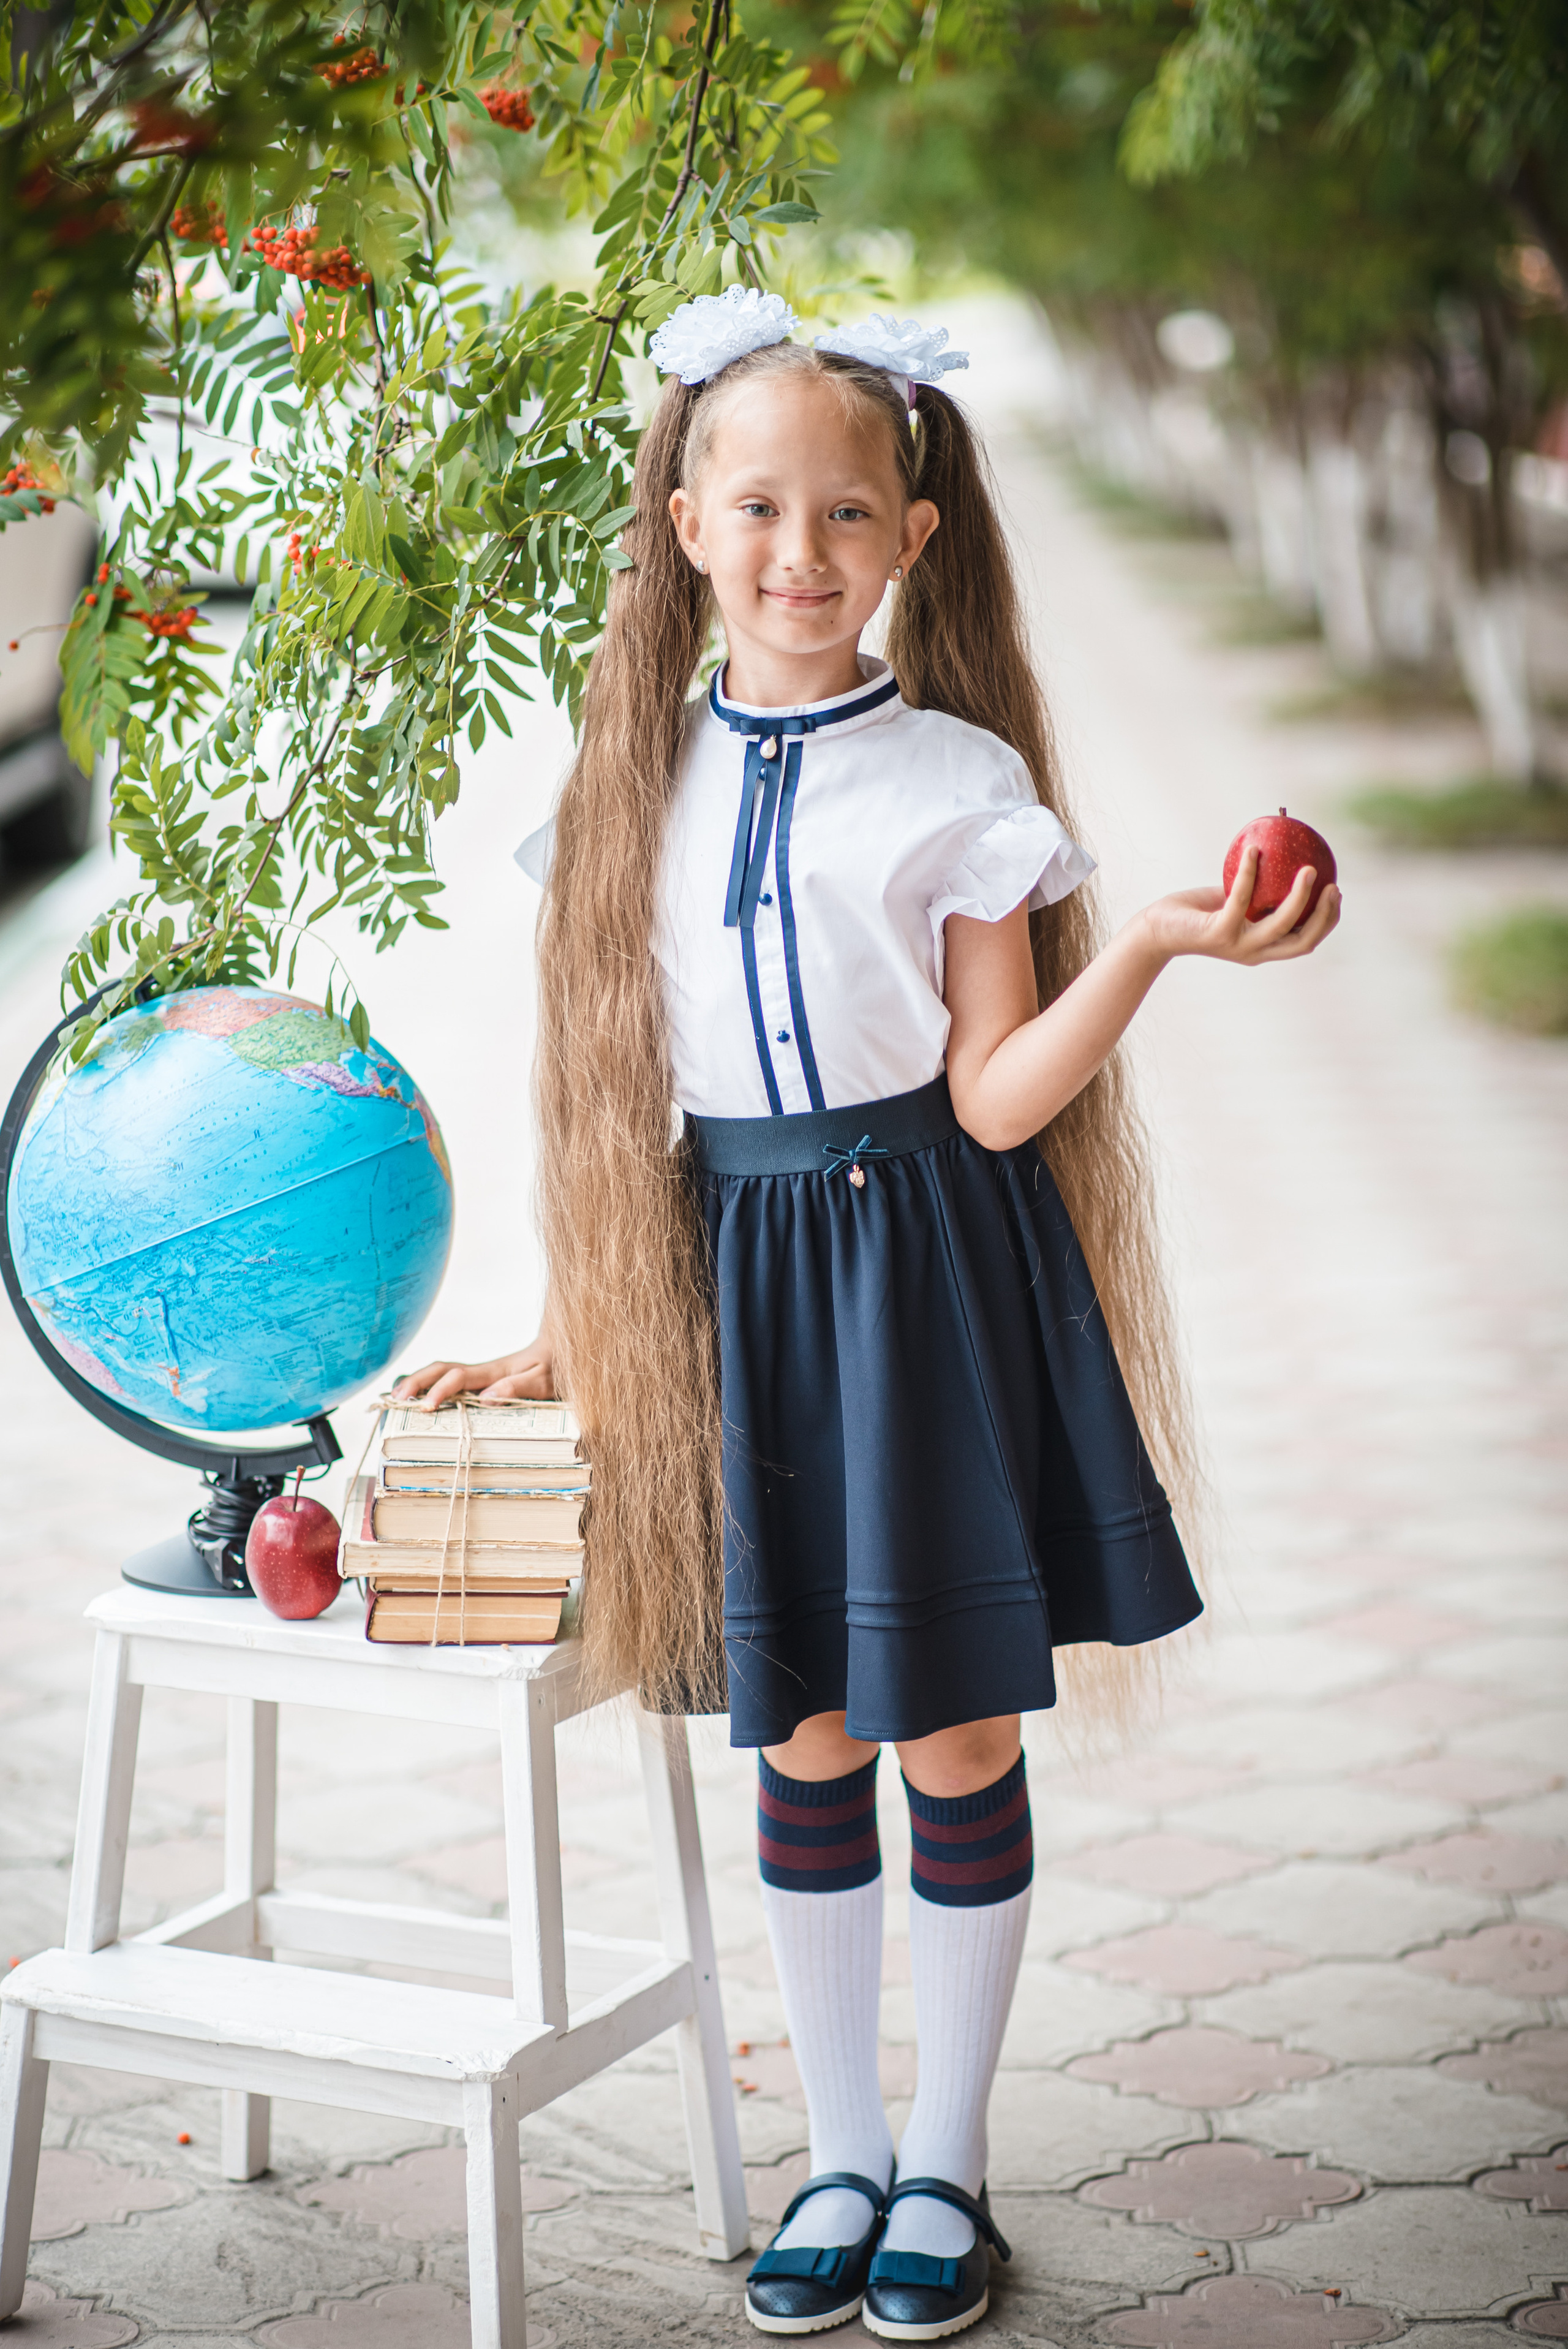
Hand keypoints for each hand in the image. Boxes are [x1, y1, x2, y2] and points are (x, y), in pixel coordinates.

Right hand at [393, 1333, 555, 1408]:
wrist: (566, 1350)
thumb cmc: (558, 1367)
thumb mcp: (545, 1380)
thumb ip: (520, 1387)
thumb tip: (487, 1397)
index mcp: (496, 1372)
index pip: (459, 1377)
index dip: (440, 1390)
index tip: (425, 1406)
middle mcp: (484, 1371)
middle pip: (441, 1369)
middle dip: (416, 1381)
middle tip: (394, 1398)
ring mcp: (482, 1374)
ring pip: (443, 1372)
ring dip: (418, 1381)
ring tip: (395, 1397)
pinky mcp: (485, 1380)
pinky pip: (452, 1379)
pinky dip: (430, 1384)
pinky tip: (418, 1396)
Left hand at [1144, 846, 1341, 965]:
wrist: (1157, 930)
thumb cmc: (1197, 912)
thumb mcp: (1234, 901)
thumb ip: (1260, 891)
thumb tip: (1287, 856)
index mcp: (1264, 947)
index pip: (1305, 941)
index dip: (1327, 921)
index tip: (1337, 892)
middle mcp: (1255, 952)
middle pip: (1303, 941)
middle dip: (1325, 916)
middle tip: (1333, 885)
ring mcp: (1238, 945)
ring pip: (1281, 924)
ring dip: (1300, 896)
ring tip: (1308, 868)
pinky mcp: (1218, 933)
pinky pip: (1240, 898)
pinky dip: (1249, 872)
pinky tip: (1254, 851)